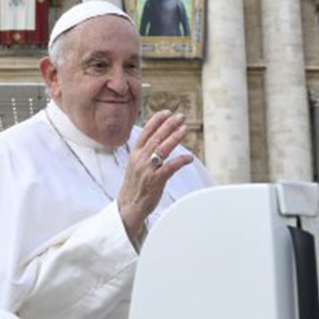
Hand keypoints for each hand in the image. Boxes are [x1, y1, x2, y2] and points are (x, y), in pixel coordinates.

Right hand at [117, 110, 193, 245]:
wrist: (129, 206)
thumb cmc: (135, 185)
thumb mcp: (135, 165)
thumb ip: (145, 152)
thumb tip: (158, 139)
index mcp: (135, 154)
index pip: (146, 132)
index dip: (157, 121)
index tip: (167, 112)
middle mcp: (140, 159)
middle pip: (156, 137)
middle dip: (169, 125)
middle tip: (180, 116)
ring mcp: (147, 170)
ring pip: (162, 149)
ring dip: (175, 137)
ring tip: (185, 129)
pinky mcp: (155, 181)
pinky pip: (170, 167)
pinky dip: (180, 160)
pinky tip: (189, 157)